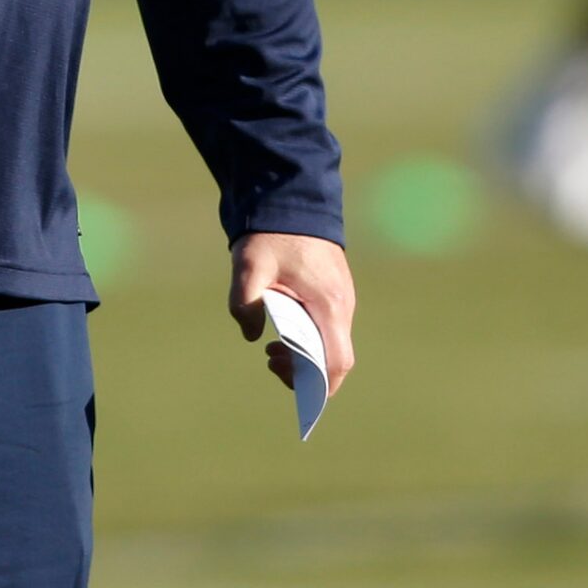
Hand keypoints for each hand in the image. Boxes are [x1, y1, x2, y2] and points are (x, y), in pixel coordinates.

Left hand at [229, 231, 356, 396]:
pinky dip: (308, 340)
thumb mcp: (249, 265)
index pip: (337, 360)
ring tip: (270, 351)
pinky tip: (281, 334)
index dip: (319, 383)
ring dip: (305, 356)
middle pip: (335, 358)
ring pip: (331, 343)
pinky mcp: (334, 294)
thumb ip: (244, 301)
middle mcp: (343, 306)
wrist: (292, 201)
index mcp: (329, 305)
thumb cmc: (272, 236)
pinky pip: (328, 328)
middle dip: (306, 372)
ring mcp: (342, 300)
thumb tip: (250, 336)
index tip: (292, 385)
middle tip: (270, 362)